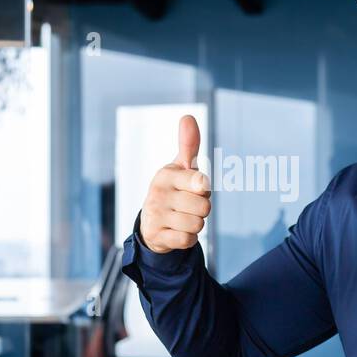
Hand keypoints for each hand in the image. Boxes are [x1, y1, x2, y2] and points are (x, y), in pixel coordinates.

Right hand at [139, 115, 212, 253]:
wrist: (151, 223)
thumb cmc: (174, 190)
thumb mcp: (181, 168)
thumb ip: (189, 145)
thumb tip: (188, 116)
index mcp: (166, 174)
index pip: (201, 184)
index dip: (204, 189)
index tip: (195, 188)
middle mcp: (158, 193)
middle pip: (204, 207)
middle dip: (201, 209)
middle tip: (187, 205)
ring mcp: (155, 215)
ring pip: (198, 225)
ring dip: (196, 224)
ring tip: (182, 217)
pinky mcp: (157, 236)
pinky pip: (188, 240)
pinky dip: (188, 238)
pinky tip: (177, 231)